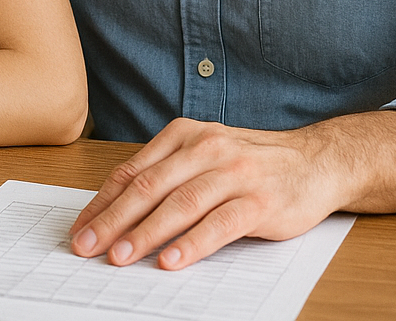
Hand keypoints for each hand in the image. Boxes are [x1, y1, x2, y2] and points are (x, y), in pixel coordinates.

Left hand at [68, 118, 340, 269]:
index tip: (79, 229)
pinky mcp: (259, 200)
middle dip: (111, 220)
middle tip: (86, 246)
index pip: (131, 173)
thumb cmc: (251, 163)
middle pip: (148, 188)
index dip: (101, 203)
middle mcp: (205, 149)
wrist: (316, 162)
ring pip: (178, 205)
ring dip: (144, 234)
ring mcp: (233, 174)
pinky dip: (192, 244)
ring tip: (119, 256)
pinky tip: (172, 260)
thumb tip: (115, 210)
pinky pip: (219, 224)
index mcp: (183, 136)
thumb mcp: (203, 156)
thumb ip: (165, 175)